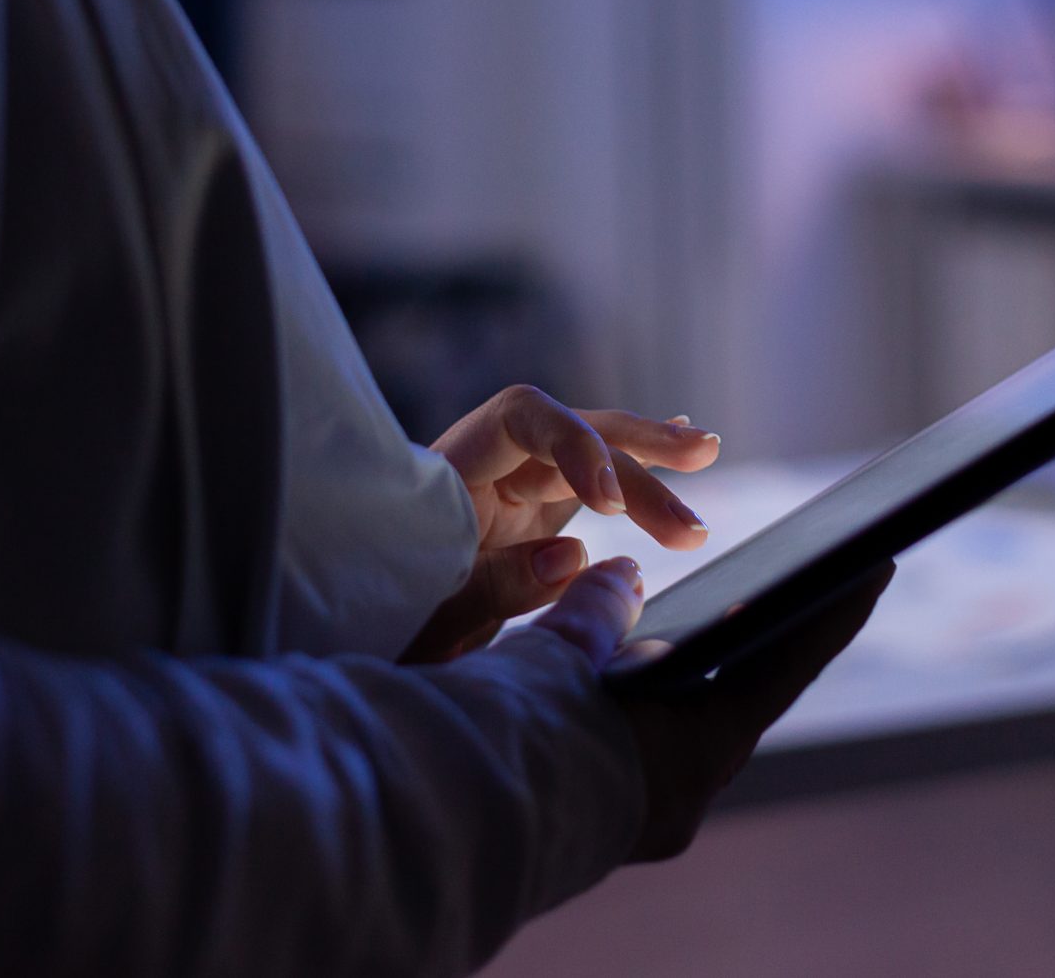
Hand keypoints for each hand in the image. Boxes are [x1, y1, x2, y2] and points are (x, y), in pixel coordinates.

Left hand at [401, 385, 719, 663]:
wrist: (349, 633)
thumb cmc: (376, 623)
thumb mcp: (431, 618)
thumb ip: (499, 585)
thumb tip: (575, 555)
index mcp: (450, 474)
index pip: (524, 420)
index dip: (577, 448)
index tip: (613, 507)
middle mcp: (484, 468)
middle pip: (570, 434)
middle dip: (636, 447)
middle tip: (702, 458)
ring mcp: (508, 488)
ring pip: (588, 457)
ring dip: (648, 460)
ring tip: (706, 450)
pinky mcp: (527, 514)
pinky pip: (588, 482)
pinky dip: (633, 470)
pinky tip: (677, 452)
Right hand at [533, 555, 893, 859]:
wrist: (436, 833)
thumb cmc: (504, 741)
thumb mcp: (553, 658)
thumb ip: (595, 611)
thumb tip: (622, 576)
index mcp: (692, 754)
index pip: (783, 664)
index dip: (830, 610)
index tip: (874, 563)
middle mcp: (681, 796)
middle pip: (743, 699)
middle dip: (766, 645)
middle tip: (797, 586)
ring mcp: (643, 819)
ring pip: (691, 732)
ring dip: (703, 681)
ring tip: (714, 625)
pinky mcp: (606, 827)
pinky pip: (650, 753)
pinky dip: (656, 709)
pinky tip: (639, 681)